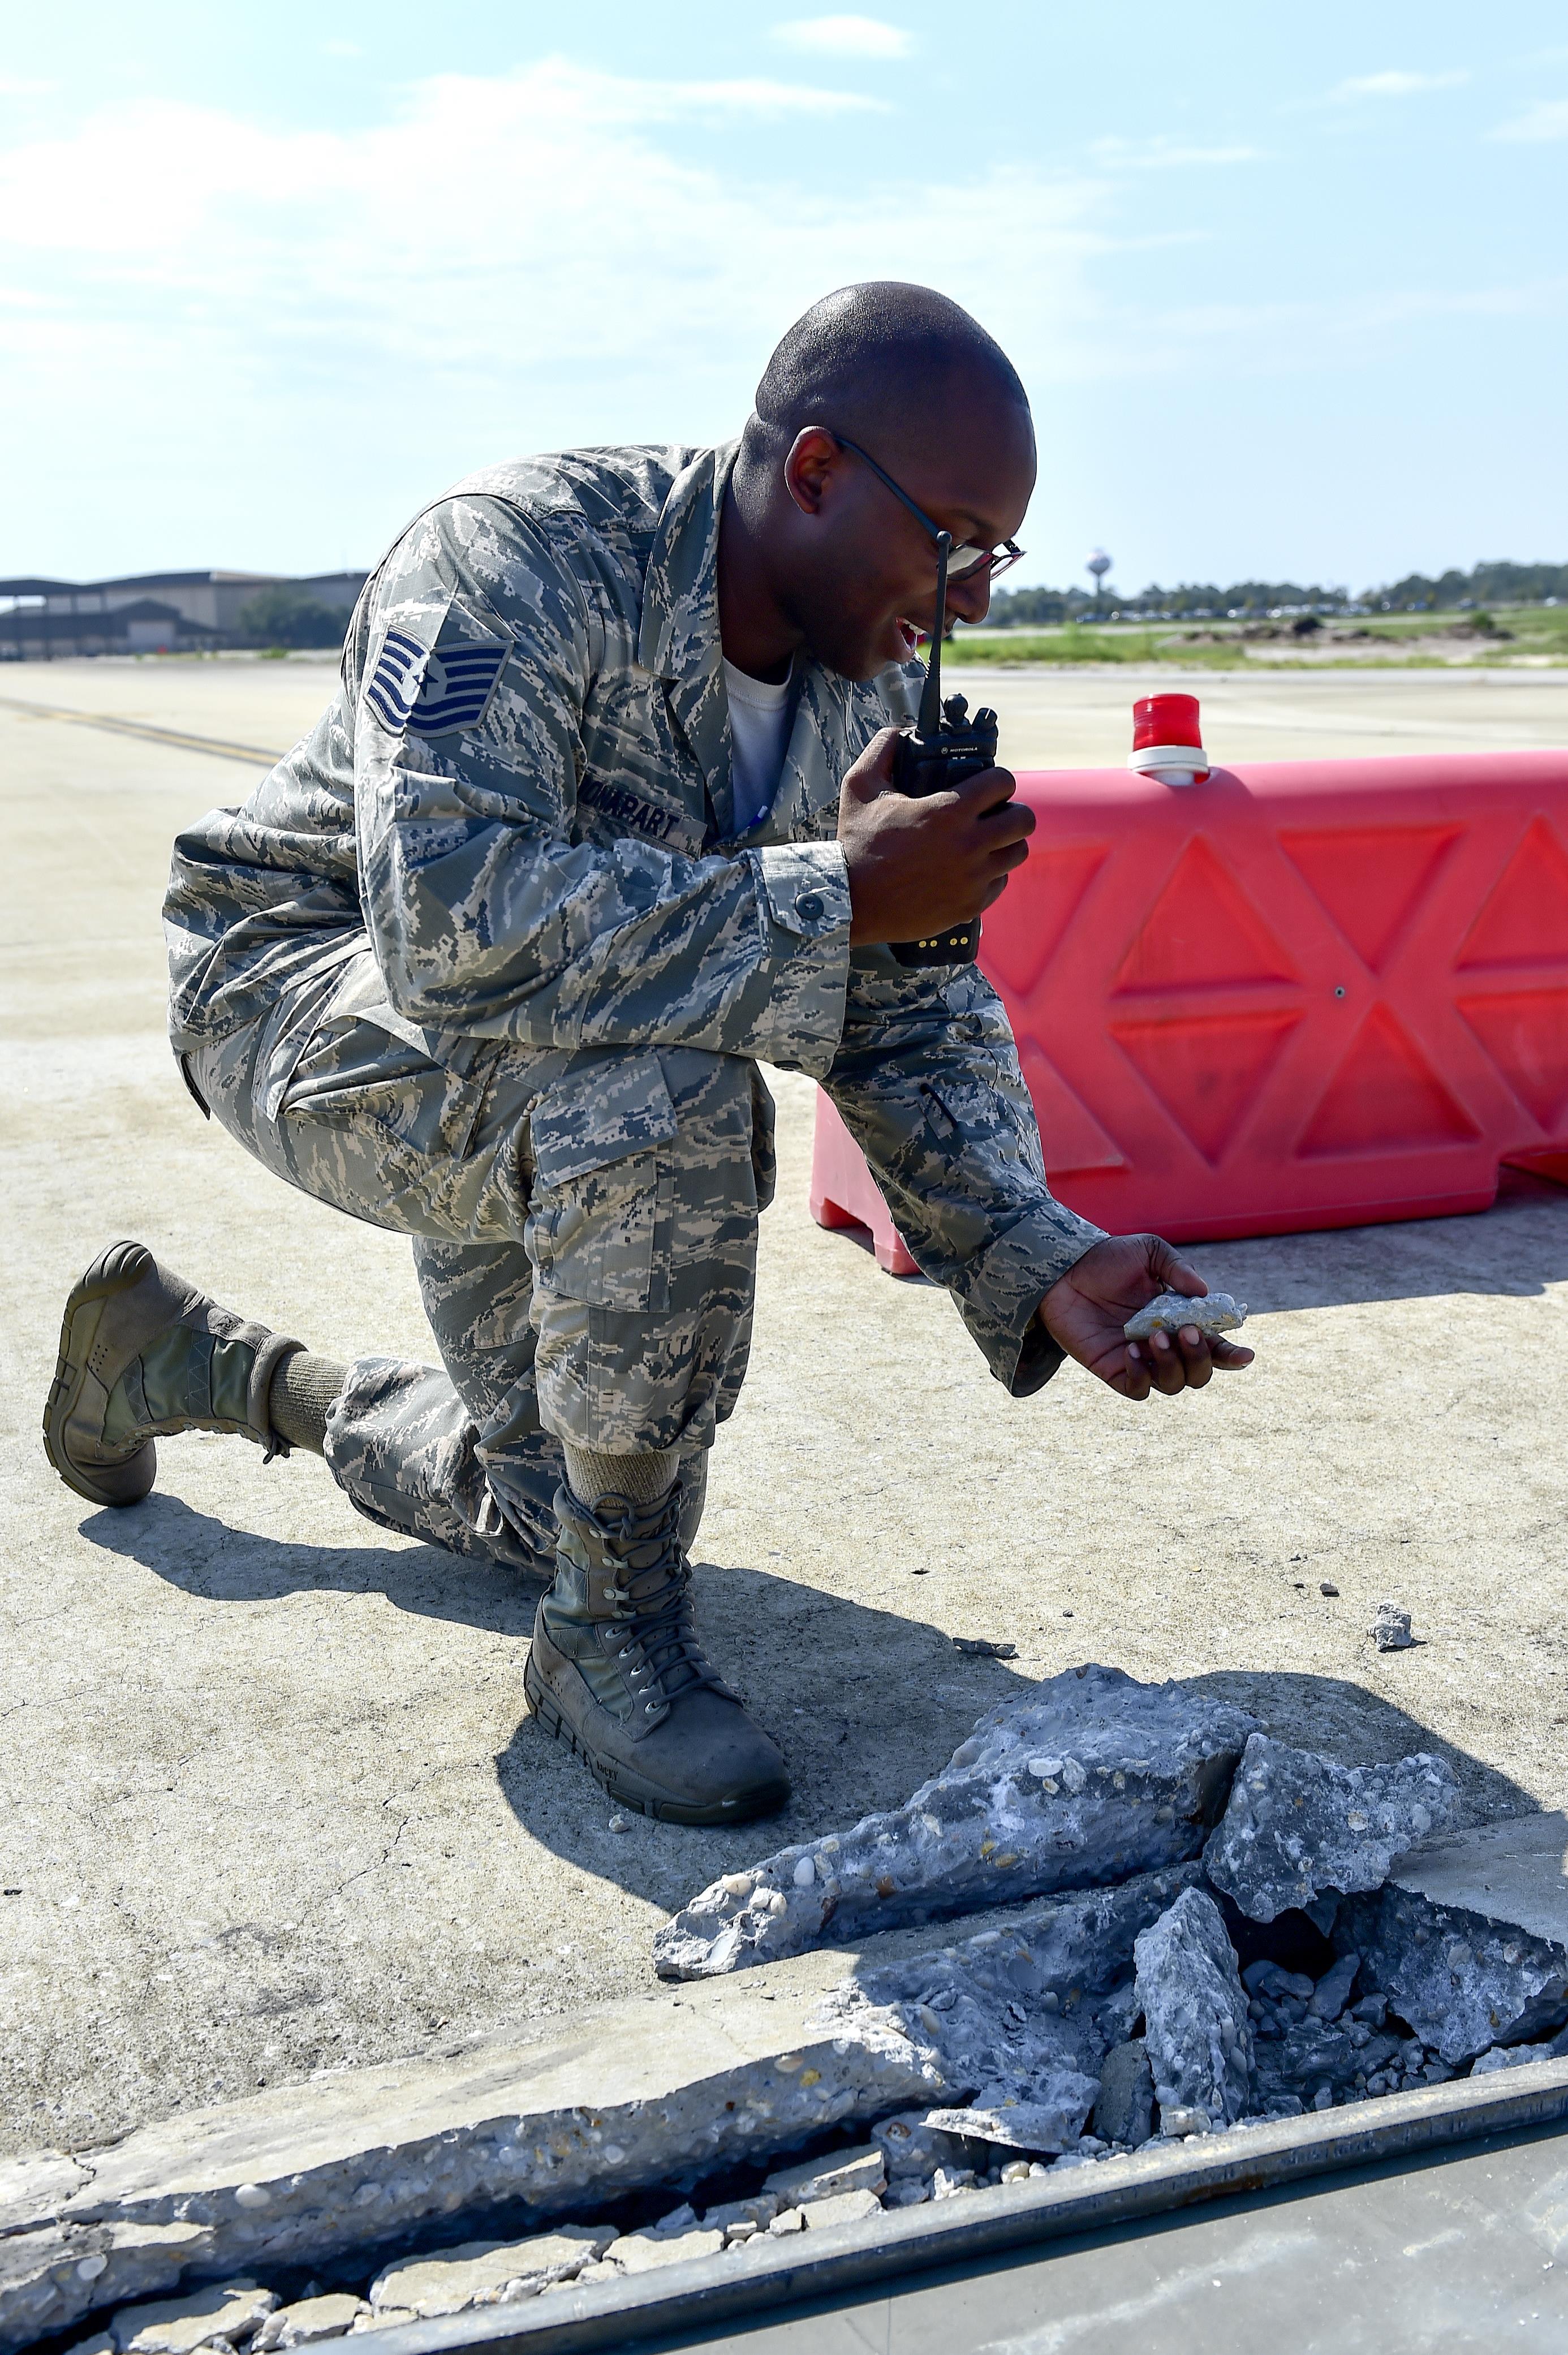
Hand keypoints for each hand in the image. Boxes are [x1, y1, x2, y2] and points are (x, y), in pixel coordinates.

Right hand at [837, 726, 1034, 946]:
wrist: (851, 902)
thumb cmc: (856, 843)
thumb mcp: (859, 786)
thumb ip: (882, 750)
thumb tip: (900, 731)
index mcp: (948, 811)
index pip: (1003, 782)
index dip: (997, 779)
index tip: (987, 785)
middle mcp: (968, 844)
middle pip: (1023, 819)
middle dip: (1011, 811)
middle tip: (993, 814)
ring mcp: (972, 877)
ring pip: (1017, 852)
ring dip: (1006, 843)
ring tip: (987, 841)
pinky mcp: (970, 905)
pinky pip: (1000, 883)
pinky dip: (991, 874)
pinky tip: (972, 869)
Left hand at [1038, 1234, 1254, 1400]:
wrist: (1063, 1270)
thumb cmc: (1108, 1260)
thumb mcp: (1147, 1252)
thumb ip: (1177, 1269)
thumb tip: (1203, 1293)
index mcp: (1180, 1321)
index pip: (1214, 1346)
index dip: (1232, 1355)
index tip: (1244, 1354)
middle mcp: (1165, 1345)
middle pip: (1199, 1373)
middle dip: (1200, 1358)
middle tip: (1186, 1332)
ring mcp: (1140, 1360)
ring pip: (1173, 1384)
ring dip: (1171, 1364)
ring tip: (1154, 1337)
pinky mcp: (1113, 1370)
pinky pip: (1137, 1389)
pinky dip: (1140, 1375)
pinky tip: (1130, 1350)